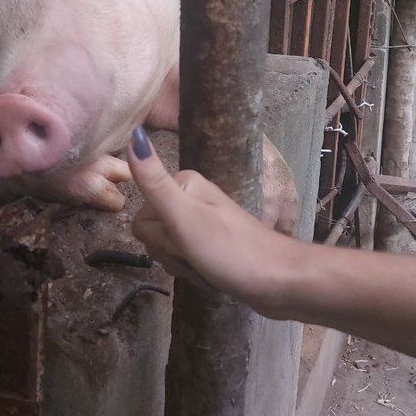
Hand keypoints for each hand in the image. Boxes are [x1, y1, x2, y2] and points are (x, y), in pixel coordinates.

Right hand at [127, 127, 296, 314]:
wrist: (281, 282)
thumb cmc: (232, 250)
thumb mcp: (185, 217)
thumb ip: (155, 181)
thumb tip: (134, 133)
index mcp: (182, 185)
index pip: (141, 219)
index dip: (159, 239)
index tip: (184, 242)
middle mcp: (190, 198)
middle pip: (153, 236)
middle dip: (171, 255)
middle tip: (197, 256)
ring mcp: (200, 223)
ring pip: (166, 251)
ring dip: (184, 267)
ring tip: (208, 268)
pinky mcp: (209, 245)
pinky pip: (184, 261)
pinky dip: (194, 274)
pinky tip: (212, 276)